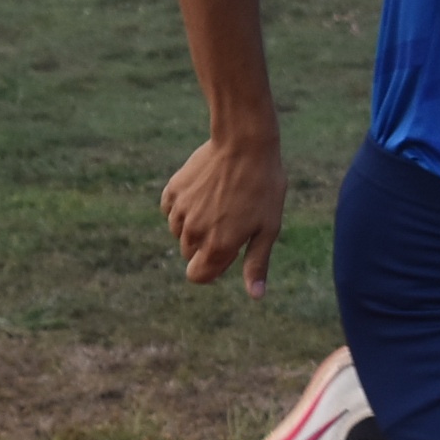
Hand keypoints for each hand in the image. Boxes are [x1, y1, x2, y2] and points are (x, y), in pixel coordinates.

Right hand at [160, 136, 287, 297]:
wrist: (244, 144)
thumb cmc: (263, 187)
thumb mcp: (268, 228)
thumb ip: (257, 263)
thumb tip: (256, 296)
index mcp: (216, 247)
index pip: (197, 276)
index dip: (212, 269)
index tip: (226, 253)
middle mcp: (192, 233)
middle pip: (190, 253)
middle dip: (206, 245)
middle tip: (231, 219)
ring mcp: (179, 211)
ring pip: (179, 232)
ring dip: (194, 225)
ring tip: (220, 202)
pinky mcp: (172, 191)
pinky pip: (171, 210)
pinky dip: (183, 207)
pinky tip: (204, 192)